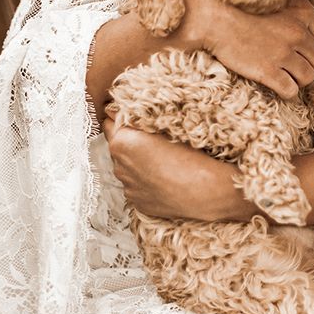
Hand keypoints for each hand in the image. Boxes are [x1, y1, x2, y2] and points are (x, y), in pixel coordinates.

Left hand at [102, 114, 237, 219]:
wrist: (204, 191)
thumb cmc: (189, 156)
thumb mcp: (165, 127)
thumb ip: (135, 119)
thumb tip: (115, 111)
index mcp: (122, 143)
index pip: (109, 122)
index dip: (121, 117)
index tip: (133, 116)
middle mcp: (119, 166)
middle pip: (116, 145)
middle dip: (128, 140)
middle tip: (150, 137)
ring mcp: (127, 186)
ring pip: (125, 166)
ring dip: (136, 160)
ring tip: (159, 159)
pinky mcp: (137, 202)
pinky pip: (135, 184)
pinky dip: (144, 179)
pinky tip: (162, 176)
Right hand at [175, 0, 313, 98]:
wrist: (212, 16)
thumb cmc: (239, 5)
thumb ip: (294, 10)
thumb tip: (303, 25)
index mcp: (302, 12)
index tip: (303, 49)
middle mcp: (297, 33)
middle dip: (309, 64)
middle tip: (294, 64)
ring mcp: (284, 53)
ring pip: (308, 77)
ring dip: (298, 79)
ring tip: (284, 75)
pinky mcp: (268, 71)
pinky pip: (291, 90)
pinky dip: (286, 91)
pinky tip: (276, 85)